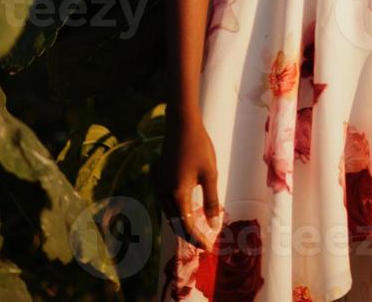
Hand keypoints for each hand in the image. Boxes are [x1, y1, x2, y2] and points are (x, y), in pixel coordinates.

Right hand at [154, 112, 222, 249]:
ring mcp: (157, 184)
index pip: (186, 225)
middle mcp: (163, 193)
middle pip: (174, 223)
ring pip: (168, 213)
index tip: (208, 247)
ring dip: (181, 224)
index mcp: (177, 194)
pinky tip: (186, 212)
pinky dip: (176, 212)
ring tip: (196, 231)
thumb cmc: (199, 147)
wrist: (181, 124)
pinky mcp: (157, 177)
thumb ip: (211, 201)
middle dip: (188, 235)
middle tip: (203, 243)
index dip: (197, 238)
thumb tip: (214, 225)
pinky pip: (165, 202)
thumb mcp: (210, 175)